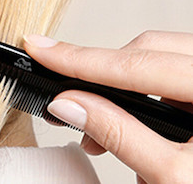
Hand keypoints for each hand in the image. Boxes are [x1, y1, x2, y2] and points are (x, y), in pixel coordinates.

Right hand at [23, 31, 192, 183]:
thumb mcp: (175, 178)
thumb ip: (119, 133)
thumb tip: (70, 102)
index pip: (137, 64)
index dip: (81, 57)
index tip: (40, 46)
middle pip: (149, 52)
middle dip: (104, 76)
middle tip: (69, 104)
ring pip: (161, 60)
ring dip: (126, 89)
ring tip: (104, 131)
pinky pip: (176, 75)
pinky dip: (150, 97)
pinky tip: (138, 128)